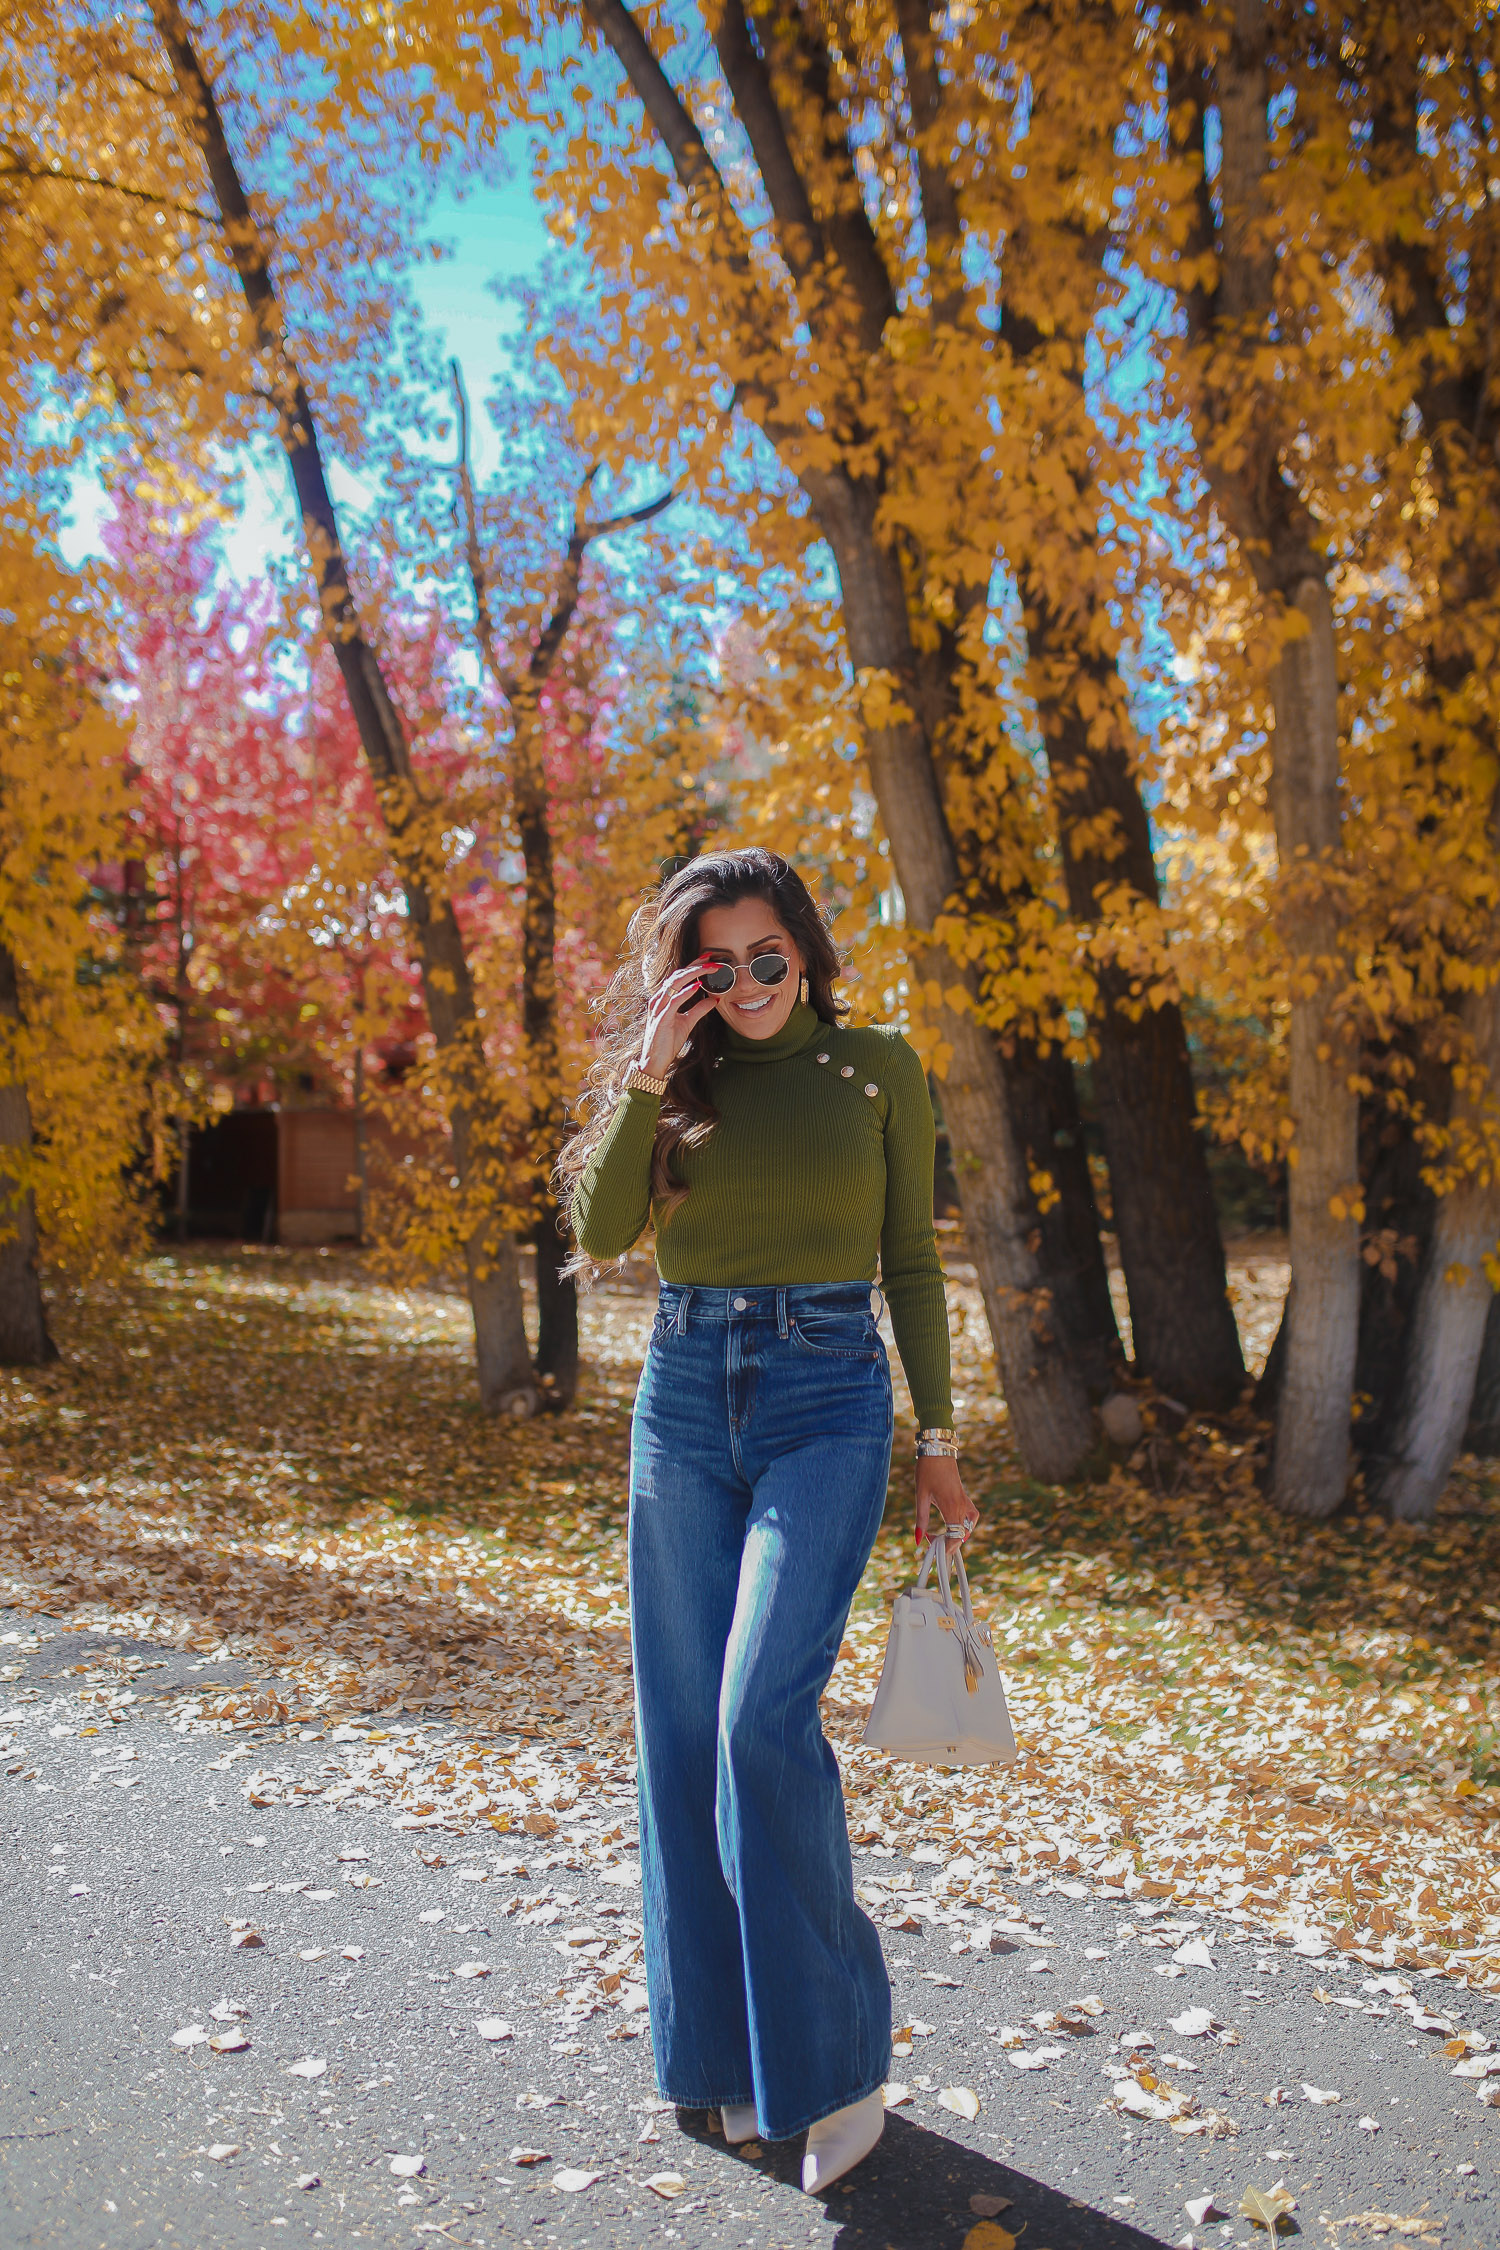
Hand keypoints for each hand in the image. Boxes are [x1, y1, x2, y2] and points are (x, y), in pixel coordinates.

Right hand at [638, 956, 720, 1079]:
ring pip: (675, 984)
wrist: (655, 1060)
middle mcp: (659, 999)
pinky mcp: (661, 1018)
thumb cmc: (668, 1042)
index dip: (693, 966)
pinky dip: (686, 992)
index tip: (708, 959)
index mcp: (664, 999)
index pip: (679, 977)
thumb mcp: (688, 1022)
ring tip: (708, 968)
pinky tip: (697, 986)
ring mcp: (659, 1008)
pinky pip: (673, 1001)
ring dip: (693, 974)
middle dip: (695, 966)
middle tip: (712, 960)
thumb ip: (699, 1010)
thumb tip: (714, 1000)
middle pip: (677, 976)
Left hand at [914, 1455, 978, 1548]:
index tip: (936, 1551)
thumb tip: (918, 1540)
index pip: (955, 1536)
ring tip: (944, 1537)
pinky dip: (966, 1525)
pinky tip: (955, 1525)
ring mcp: (965, 1501)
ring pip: (968, 1527)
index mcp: (951, 1507)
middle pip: (962, 1534)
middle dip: (950, 1544)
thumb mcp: (921, 1496)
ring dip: (959, 1536)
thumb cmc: (927, 1471)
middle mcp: (961, 1506)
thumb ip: (921, 1519)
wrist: (938, 1451)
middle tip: (934, 1544)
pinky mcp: (964, 1497)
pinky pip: (971, 1516)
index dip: (947, 1548)